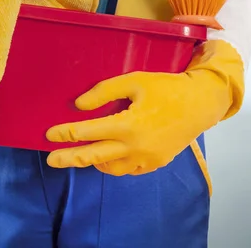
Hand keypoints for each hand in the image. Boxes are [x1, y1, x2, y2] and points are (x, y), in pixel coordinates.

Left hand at [46, 40, 243, 175]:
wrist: (200, 104)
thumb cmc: (167, 88)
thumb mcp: (134, 81)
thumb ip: (104, 92)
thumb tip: (78, 106)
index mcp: (128, 125)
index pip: (87, 132)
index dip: (65, 133)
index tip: (49, 134)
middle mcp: (135, 147)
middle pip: (94, 156)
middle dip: (69, 158)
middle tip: (51, 160)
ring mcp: (146, 159)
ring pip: (111, 168)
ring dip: (93, 162)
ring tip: (81, 155)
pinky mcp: (155, 163)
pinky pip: (128, 170)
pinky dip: (114, 165)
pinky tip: (108, 156)